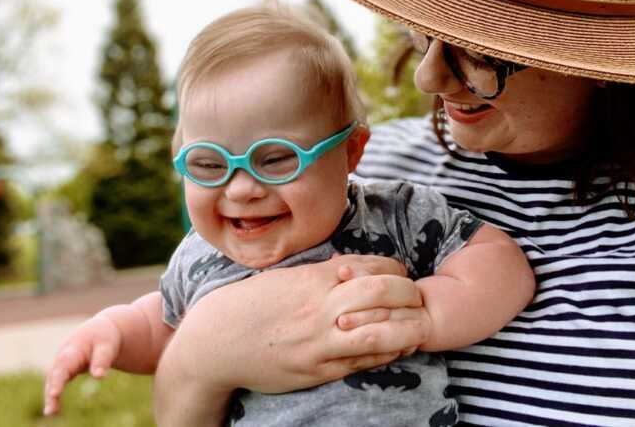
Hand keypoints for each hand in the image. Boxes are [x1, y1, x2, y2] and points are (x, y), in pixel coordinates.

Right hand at [43, 314, 121, 415]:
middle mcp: (62, 355)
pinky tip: (54, 410)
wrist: (100, 330)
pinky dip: (53, 396)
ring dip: (50, 396)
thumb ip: (102, 361)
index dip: (58, 380)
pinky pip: (56, 383)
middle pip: (54, 374)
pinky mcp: (63, 370)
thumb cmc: (104, 338)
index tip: (54, 393)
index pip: (64, 366)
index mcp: (73, 348)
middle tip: (51, 410)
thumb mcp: (107, 346)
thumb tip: (99, 377)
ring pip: (52, 380)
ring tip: (51, 413)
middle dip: (52, 390)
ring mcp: (60, 362)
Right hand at [158, 254, 428, 394]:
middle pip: (383, 293)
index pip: (370, 267)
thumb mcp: (286, 276)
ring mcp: (320, 341)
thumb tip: (352, 265)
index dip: (394, 269)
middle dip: (409, 294)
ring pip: (380, 333)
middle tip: (417, 296)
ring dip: (407, 328)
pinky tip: (397, 347)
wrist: (216, 341)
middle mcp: (320, 307)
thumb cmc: (251, 303)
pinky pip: (363, 362)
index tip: (400, 273)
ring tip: (417, 325)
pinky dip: (387, 354)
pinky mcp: (317, 370)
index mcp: (313, 278)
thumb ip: (321, 271)